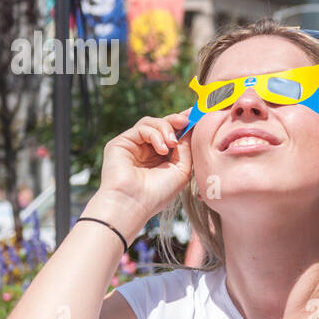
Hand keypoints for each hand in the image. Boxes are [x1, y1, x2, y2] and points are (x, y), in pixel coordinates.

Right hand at [95, 111, 194, 229]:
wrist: (134, 203)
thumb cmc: (158, 193)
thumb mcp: (181, 170)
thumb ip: (185, 148)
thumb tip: (190, 127)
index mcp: (160, 158)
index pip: (172, 134)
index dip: (184, 123)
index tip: (198, 114)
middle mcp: (145, 150)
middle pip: (162, 124)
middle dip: (177, 120)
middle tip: (187, 121)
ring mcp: (132, 145)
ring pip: (151, 122)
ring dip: (166, 128)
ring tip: (172, 144)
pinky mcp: (120, 142)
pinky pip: (141, 128)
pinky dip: (155, 135)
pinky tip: (162, 149)